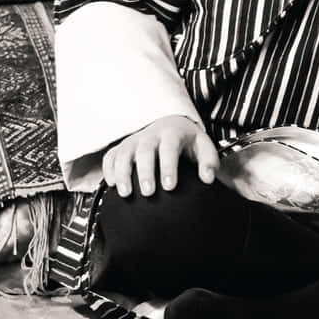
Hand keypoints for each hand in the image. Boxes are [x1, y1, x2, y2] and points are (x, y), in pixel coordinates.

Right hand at [101, 114, 218, 197]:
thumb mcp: (203, 147)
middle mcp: (151, 134)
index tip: (169, 186)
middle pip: (145, 150)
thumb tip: (208, 179)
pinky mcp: (122, 146)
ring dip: (123, 172)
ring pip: (124, 152)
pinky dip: (109, 169)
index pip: (169, 148)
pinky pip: (111, 155)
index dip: (168, 166)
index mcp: (172, 133)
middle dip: (145, 172)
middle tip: (148, 192)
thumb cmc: (188, 141)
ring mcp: (134, 140)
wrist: (171, 124)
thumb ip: (209, 162)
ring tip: (125, 193)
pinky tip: (111, 184)